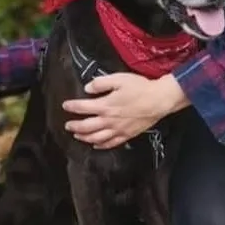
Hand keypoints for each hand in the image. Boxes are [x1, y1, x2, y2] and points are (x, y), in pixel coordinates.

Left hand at [62, 73, 189, 149]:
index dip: (72, 107)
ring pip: (96, 137)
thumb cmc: (139, 87)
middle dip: (74, 126)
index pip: (83, 108)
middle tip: (67, 125)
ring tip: (77, 136)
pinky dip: (101, 145)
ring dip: (84, 137)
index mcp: (105, 105)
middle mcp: (109, 120)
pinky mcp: (127, 135)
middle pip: (86, 127)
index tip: (65, 106)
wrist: (159, 100)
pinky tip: (96, 145)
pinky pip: (111, 143)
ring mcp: (118, 129)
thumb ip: (101, 83)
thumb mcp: (119, 78)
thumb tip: (87, 88)